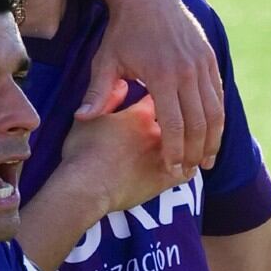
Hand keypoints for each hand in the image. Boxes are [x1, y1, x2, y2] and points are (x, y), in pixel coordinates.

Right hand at [61, 95, 189, 215]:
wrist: (86, 186)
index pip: (158, 99)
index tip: (159, 96)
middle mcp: (157, 131)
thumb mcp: (89, 120)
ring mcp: (164, 155)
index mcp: (140, 114)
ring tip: (186, 148)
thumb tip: (123, 85)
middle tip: (179, 121)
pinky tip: (184, 170)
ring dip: (188, 147)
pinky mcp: (167, 179)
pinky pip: (187, 172)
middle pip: (179, 121)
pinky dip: (187, 170)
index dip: (159, 96)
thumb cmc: (82, 151)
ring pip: (187, 147)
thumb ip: (107, 100)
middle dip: (181, 120)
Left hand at [81, 0, 223, 173]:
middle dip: (197, 151)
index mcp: (162, 75)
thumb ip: (97, 92)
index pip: (174, 124)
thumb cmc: (121, 32)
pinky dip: (217, 116)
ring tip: (207, 160)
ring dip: (213, 138)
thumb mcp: (105, 60)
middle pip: (200, 122)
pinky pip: (218, 93)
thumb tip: (82, 119)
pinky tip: (211, 134)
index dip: (175, 150)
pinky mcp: (209, 58)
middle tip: (192, 172)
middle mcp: (188, 71)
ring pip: (215, 110)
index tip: (172, 170)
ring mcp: (202, 63)